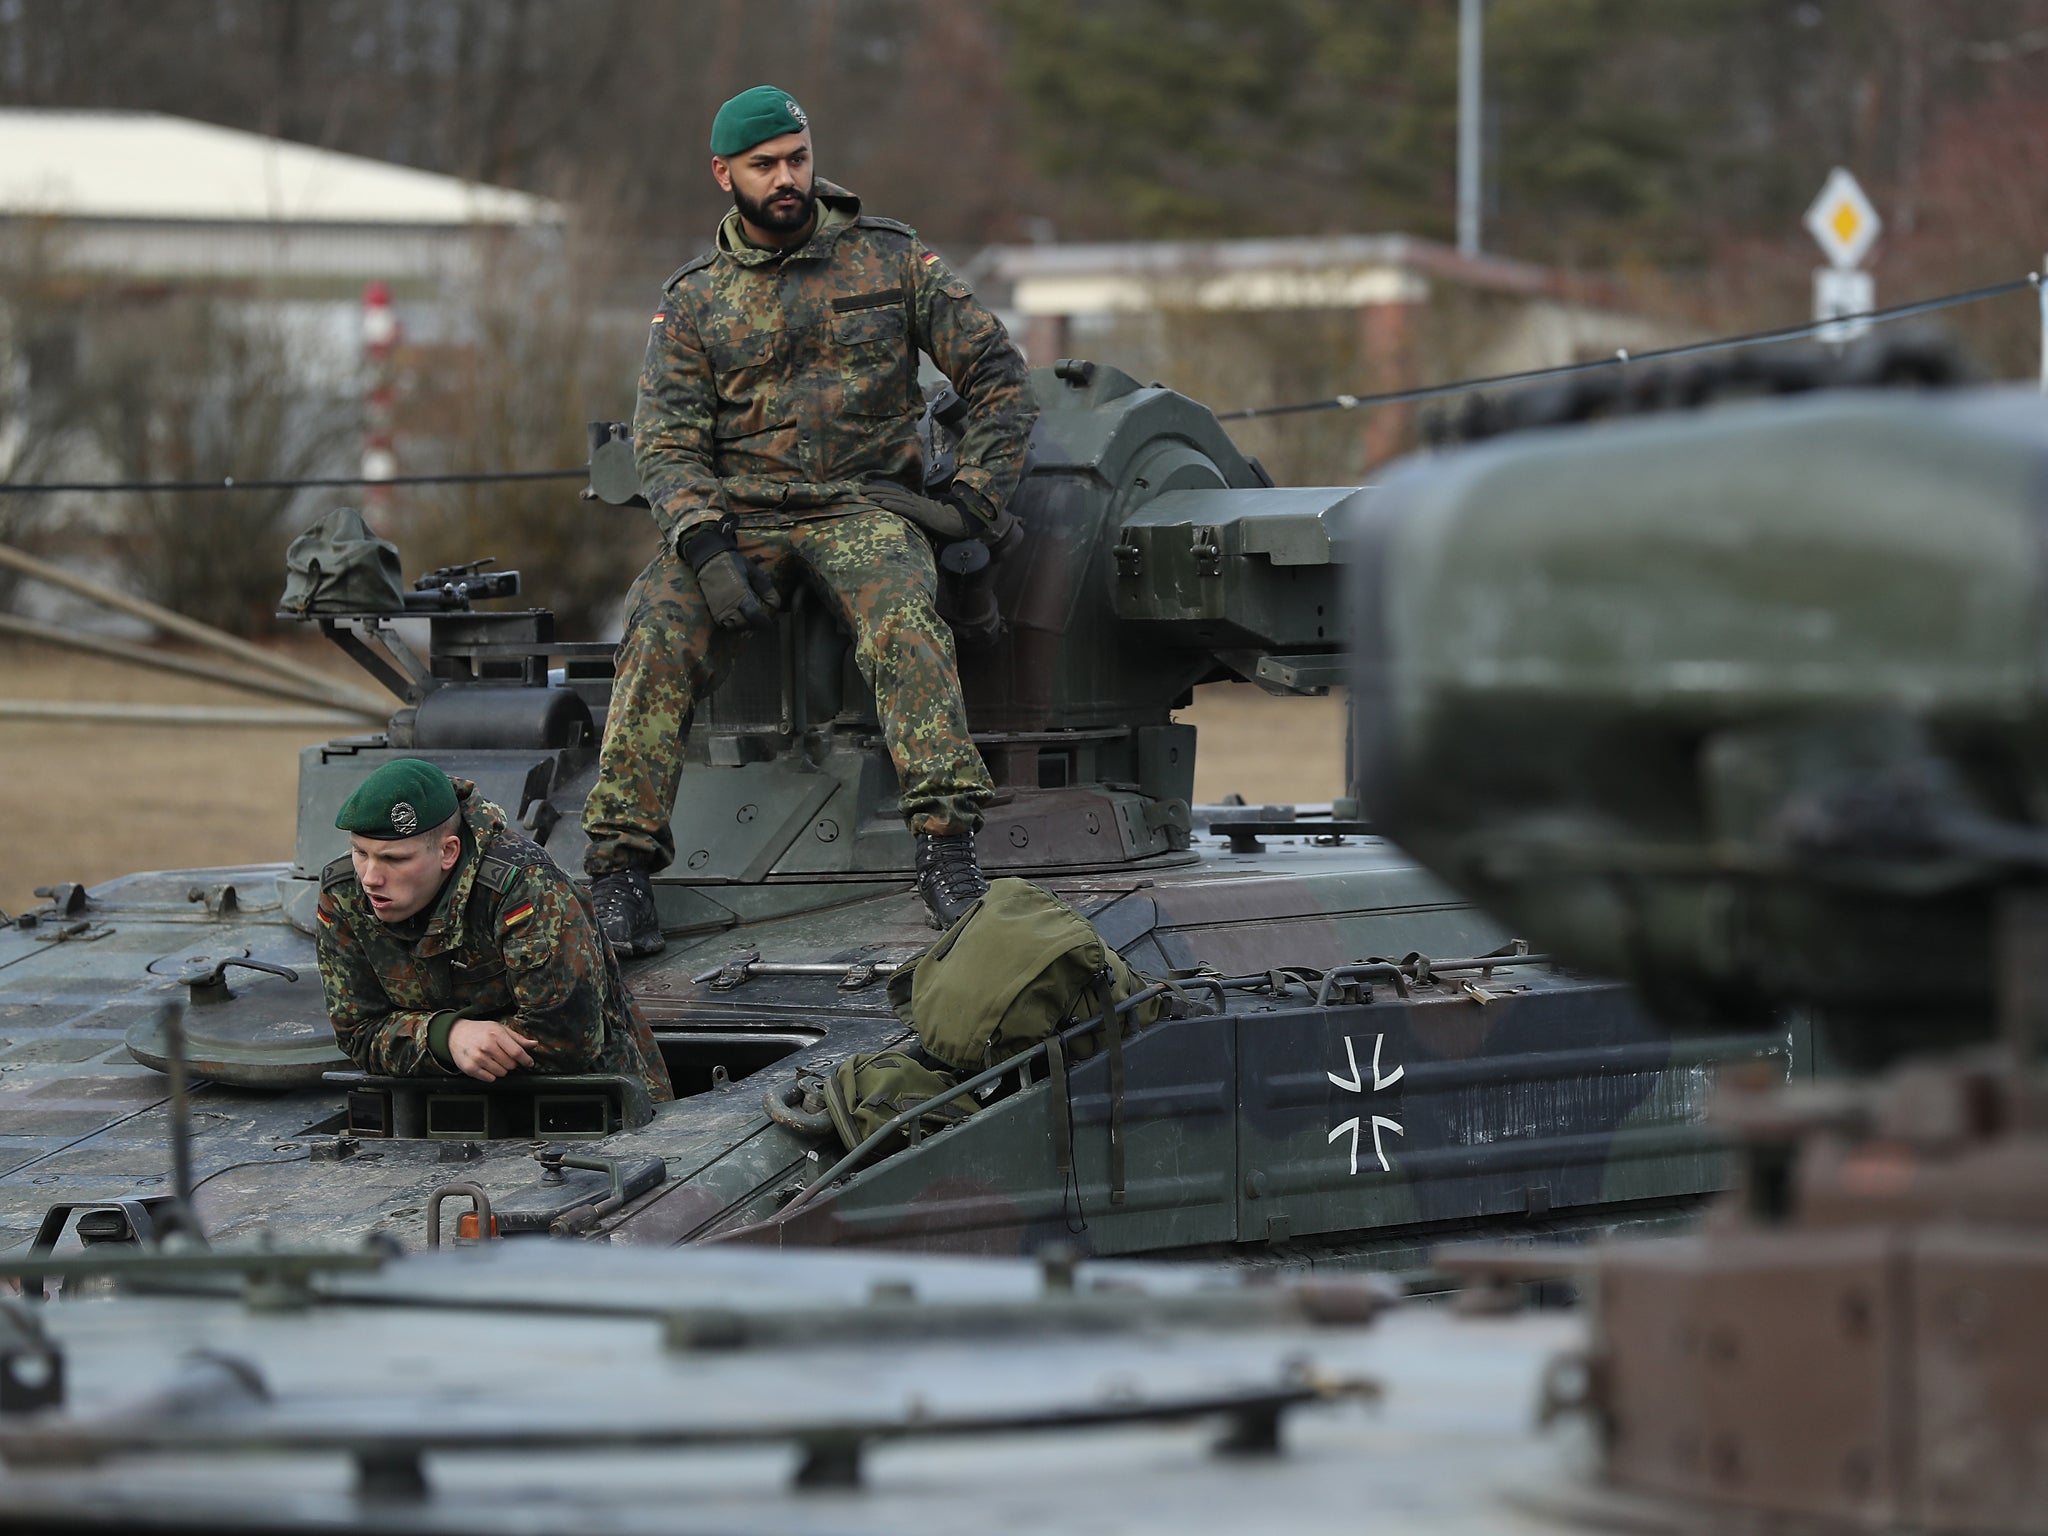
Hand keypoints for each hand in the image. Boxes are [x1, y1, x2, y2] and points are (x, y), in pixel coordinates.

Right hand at [448, 1018, 538, 1081]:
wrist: (455, 1034)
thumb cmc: (480, 1031)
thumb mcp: (499, 1029)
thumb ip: (517, 1038)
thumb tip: (534, 1044)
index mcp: (496, 1035)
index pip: (516, 1052)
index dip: (526, 1060)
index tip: (529, 1063)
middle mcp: (486, 1046)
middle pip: (510, 1065)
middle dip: (511, 1063)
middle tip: (504, 1057)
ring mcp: (477, 1058)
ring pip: (501, 1073)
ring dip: (501, 1069)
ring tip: (493, 1060)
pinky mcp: (470, 1068)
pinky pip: (490, 1079)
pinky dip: (491, 1075)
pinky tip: (486, 1065)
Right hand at [682, 518, 779, 629]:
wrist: (710, 559)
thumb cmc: (734, 563)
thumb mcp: (753, 571)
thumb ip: (765, 587)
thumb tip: (776, 604)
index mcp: (740, 594)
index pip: (754, 615)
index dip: (764, 622)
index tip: (770, 624)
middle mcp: (728, 604)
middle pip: (744, 624)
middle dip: (755, 625)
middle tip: (762, 620)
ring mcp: (719, 608)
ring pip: (733, 627)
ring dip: (744, 626)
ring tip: (751, 620)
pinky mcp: (712, 609)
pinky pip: (723, 624)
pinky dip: (732, 625)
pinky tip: (739, 619)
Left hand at [861, 479, 983, 541]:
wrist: (961, 524)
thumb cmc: (946, 525)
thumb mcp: (927, 520)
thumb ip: (917, 518)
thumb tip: (906, 522)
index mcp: (917, 503)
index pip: (896, 495)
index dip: (881, 491)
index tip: (867, 490)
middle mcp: (916, 502)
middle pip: (892, 494)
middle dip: (875, 491)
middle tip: (859, 489)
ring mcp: (919, 507)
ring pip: (896, 499)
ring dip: (880, 496)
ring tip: (866, 495)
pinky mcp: (923, 515)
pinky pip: (906, 509)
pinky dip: (894, 506)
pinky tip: (883, 504)